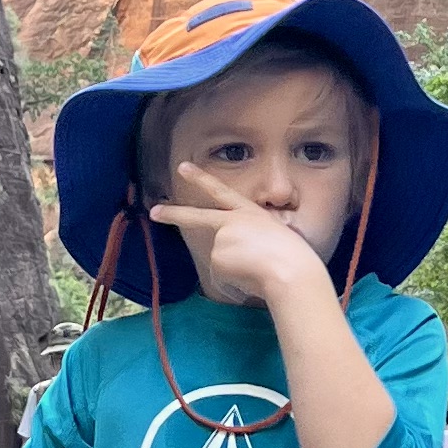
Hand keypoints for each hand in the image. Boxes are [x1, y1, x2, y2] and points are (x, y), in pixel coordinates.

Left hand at [148, 162, 326, 311]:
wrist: (290, 270)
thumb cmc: (293, 257)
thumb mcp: (273, 237)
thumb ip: (251, 239)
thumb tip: (236, 256)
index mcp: (250, 213)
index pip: (221, 191)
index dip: (200, 178)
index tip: (182, 167)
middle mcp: (232, 222)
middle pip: (196, 217)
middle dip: (173, 213)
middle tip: (154, 211)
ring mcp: (222, 238)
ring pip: (220, 260)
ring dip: (235, 269)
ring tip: (258, 269)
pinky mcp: (217, 257)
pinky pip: (221, 275)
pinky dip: (234, 280)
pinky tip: (250, 276)